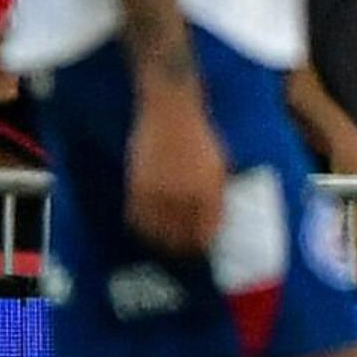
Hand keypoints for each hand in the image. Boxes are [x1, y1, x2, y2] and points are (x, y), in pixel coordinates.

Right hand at [124, 88, 229, 251]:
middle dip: (180, 245)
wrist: (171, 110)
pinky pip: (138, 218)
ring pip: (157, 232)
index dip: (201, 243)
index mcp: (209, 192)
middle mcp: (185, 197)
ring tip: (160, 241)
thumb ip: (216, 195)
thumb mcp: (219, 165)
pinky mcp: (139, 186)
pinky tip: (144, 226)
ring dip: (159, 239)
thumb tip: (213, 222)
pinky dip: (141, 226)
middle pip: (181, 237)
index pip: (205, 232)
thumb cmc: (198, 134)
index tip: (197, 246)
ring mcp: (160, 193)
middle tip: (177, 246)